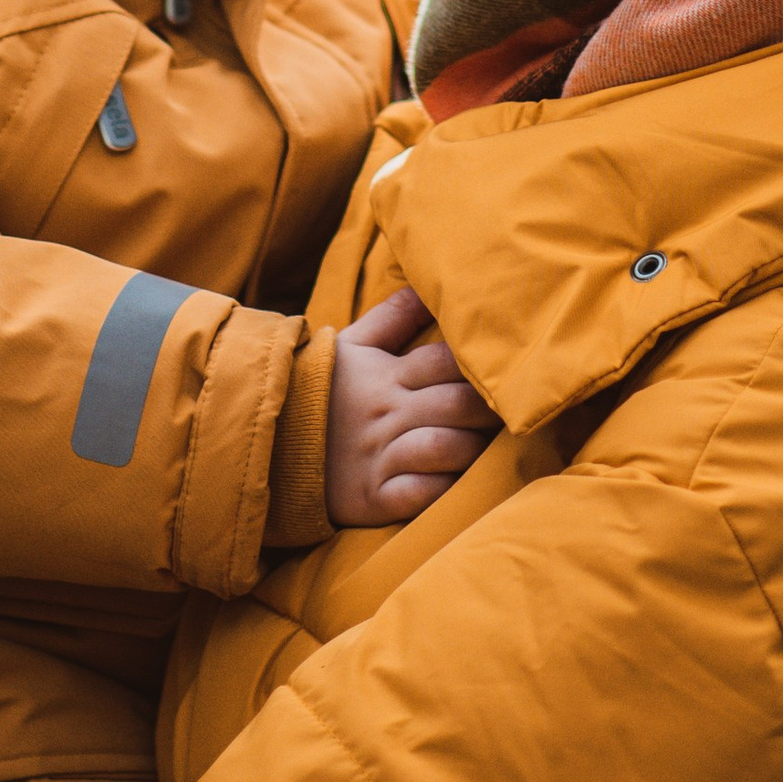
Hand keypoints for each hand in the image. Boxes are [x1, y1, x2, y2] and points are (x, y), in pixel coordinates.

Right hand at [324, 286, 498, 527]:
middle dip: (490, 408)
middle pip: (455, 403)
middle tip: (513, 412)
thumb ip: (394, 316)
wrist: (269, 441)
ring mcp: (379, 457)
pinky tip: (458, 483)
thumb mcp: (352, 346)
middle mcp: (386, 414)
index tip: (507, 367)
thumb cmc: (321, 391)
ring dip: (472, 448)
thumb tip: (429, 284)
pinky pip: (418, 495)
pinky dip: (443, 490)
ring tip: (486, 447)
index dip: (479, 364)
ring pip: (443, 448)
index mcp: (386, 375)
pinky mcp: (371, 497)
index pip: (444, 361)